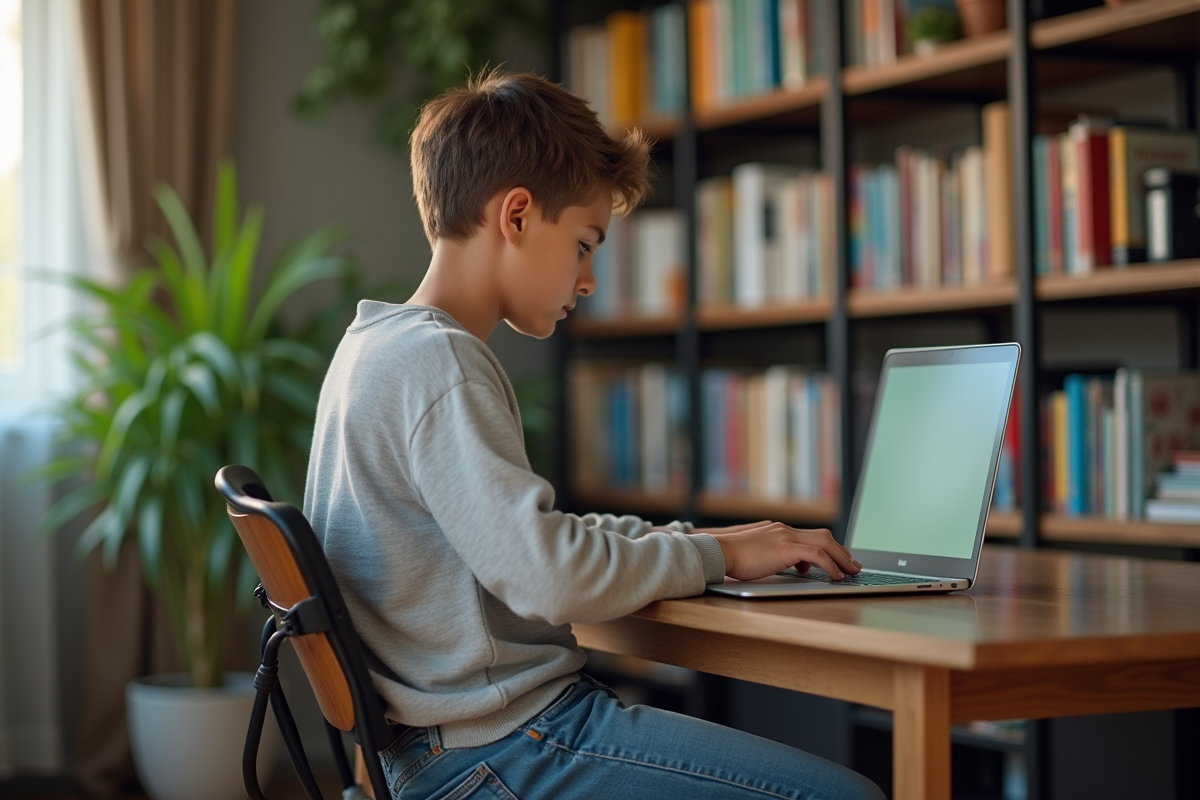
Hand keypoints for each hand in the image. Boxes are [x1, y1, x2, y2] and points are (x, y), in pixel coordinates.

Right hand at [702, 521, 860, 581]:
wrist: (719, 552)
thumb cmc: (733, 557)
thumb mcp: (760, 554)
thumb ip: (778, 556)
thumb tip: (796, 566)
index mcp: (778, 530)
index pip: (812, 535)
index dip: (829, 547)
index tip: (839, 558)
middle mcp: (785, 530)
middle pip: (824, 536)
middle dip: (841, 551)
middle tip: (852, 565)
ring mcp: (785, 537)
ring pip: (825, 543)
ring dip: (842, 558)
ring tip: (851, 572)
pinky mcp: (785, 548)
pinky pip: (817, 554)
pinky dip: (830, 565)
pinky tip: (835, 576)